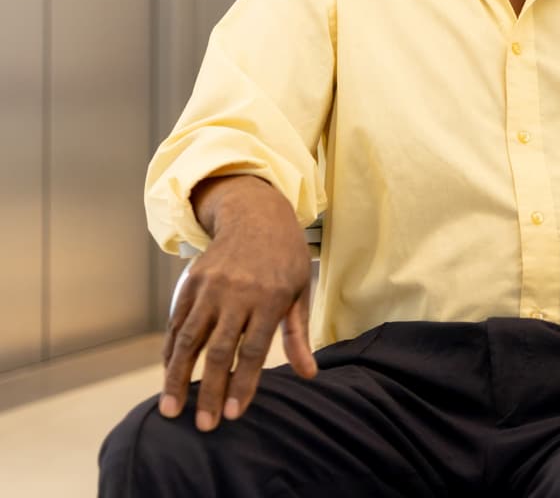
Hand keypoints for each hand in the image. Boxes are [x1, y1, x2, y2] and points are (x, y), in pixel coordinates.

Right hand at [160, 176, 316, 431]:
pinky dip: (171, 350)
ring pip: (190, 339)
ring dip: (177, 377)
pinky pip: (178, 322)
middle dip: (209, 391)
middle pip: (219, 350)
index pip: (252, 350)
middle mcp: (238, 293)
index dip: (242, 384)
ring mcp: (211, 286)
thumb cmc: (286, 258)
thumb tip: (310, 374)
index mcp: (269, 297)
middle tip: (203, 426)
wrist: (257, 215)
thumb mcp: (300, 290)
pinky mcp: (192, 281)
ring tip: (171, 409)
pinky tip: (169, 374)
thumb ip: (298, 334)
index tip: (231, 415)